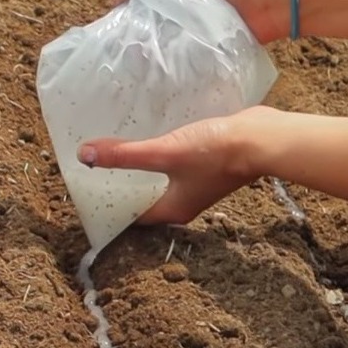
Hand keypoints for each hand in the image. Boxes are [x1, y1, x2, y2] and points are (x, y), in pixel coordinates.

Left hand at [76, 106, 277, 224]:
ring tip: (115, 148)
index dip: (108, 205)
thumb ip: (125, 155)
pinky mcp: (204, 162)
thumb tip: (85, 155)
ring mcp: (195, 183)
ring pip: (158, 178)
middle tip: (94, 166)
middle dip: (120, 183)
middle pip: (143, 196)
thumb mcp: (164, 153)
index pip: (131, 215)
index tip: (87, 190)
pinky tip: (148, 132)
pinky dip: (157, 152)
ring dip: (138, 167)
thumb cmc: (216, 152)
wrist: (263, 139)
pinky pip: (173, 161)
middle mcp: (182, 202)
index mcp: (171, 211)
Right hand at [107, 0, 288, 43]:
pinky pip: (172, 36)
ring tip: (133, 38)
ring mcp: (187, 10)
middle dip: (128, 5)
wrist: (271, 2)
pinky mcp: (196, 32)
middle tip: (123, 18)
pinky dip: (160, 42)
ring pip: (154, 16)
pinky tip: (149, 49)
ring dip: (142, 25)